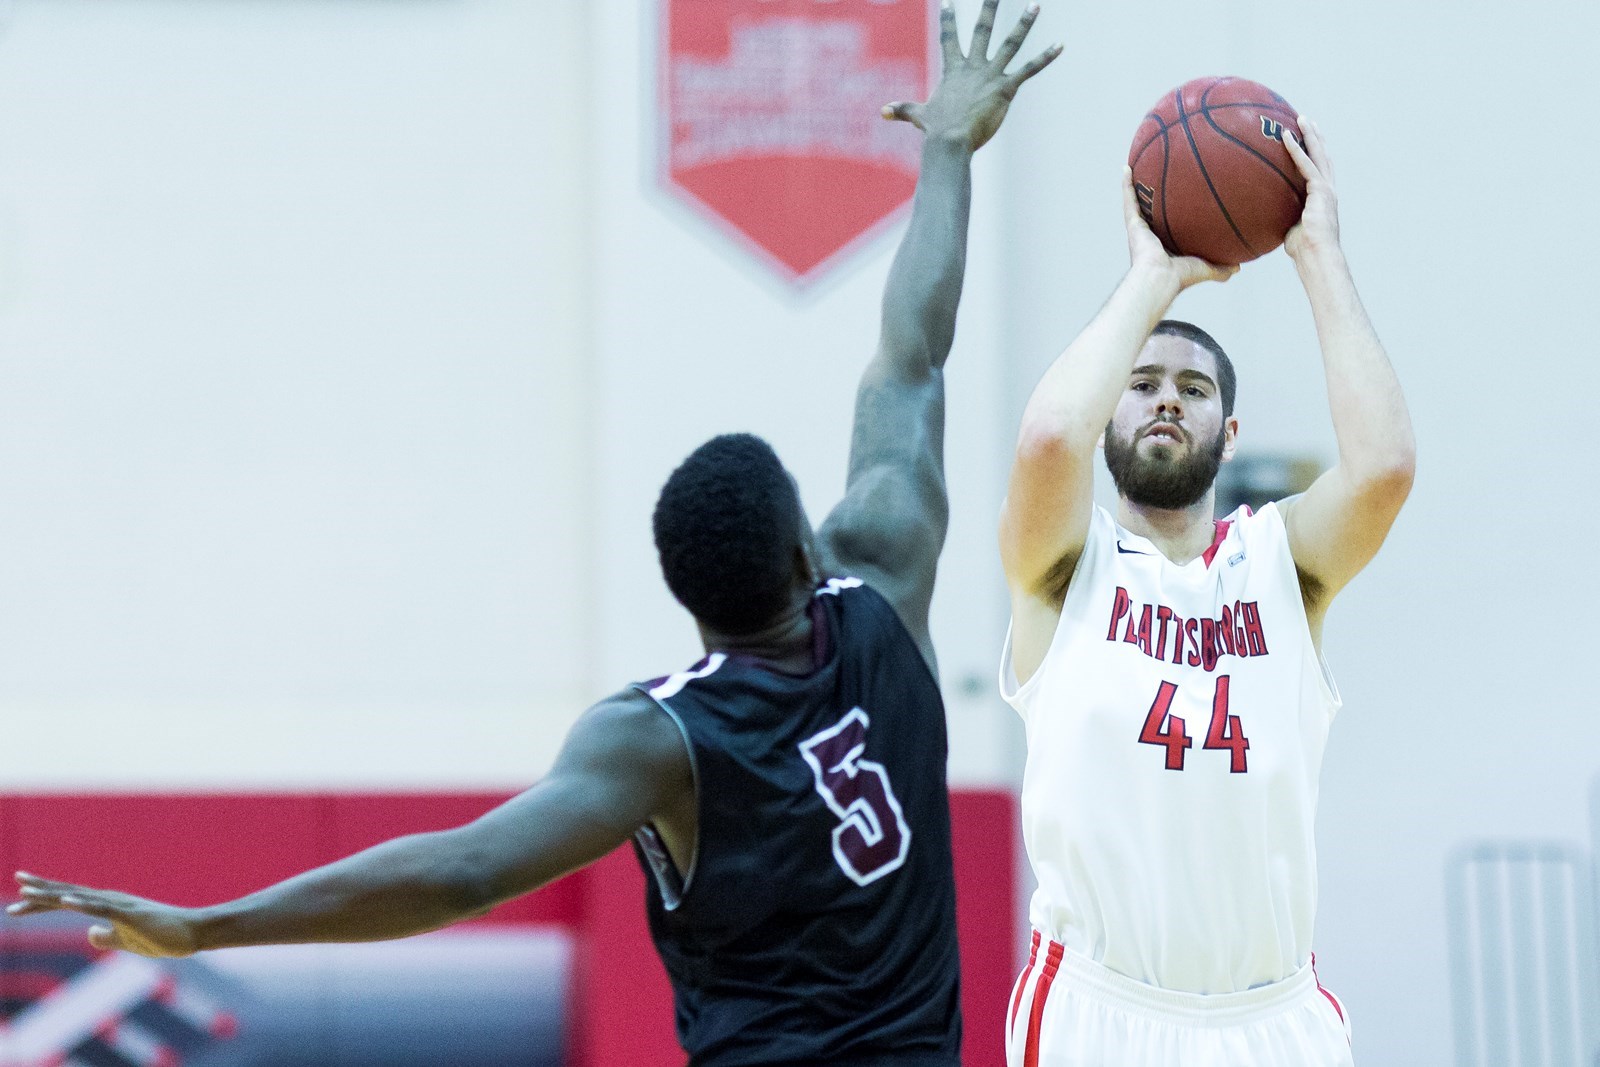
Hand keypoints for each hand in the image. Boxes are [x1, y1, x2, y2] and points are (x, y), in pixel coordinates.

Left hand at [9, 871, 201, 957]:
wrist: (193, 933)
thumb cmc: (163, 936)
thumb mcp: (126, 941)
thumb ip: (107, 937)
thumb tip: (90, 933)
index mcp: (108, 907)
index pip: (69, 901)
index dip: (43, 900)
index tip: (19, 896)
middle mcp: (109, 900)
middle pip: (68, 894)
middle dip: (40, 891)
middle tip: (17, 880)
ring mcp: (119, 905)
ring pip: (79, 898)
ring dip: (52, 895)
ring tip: (27, 890)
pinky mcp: (130, 914)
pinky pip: (102, 909)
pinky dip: (82, 904)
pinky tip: (65, 902)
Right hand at [882, 0, 1061, 151]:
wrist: (950, 140)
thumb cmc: (936, 131)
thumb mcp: (919, 116)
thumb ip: (903, 110)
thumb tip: (883, 112)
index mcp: (953, 71)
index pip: (949, 38)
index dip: (947, 19)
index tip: (947, 2)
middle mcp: (973, 67)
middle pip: (982, 30)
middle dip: (989, 8)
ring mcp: (991, 75)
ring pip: (1010, 43)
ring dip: (1024, 24)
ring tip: (1035, 6)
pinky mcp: (1006, 88)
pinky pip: (1029, 69)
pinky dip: (1046, 57)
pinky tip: (1061, 45)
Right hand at [1121, 167, 1237, 290]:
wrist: (1161, 278)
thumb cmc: (1181, 277)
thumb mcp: (1206, 268)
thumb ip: (1221, 268)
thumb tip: (1239, 266)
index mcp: (1162, 245)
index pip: (1165, 225)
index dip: (1167, 214)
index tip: (1172, 200)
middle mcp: (1148, 235)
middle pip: (1149, 210)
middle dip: (1150, 196)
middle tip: (1154, 177)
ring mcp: (1139, 229)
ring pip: (1136, 201)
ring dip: (1134, 185)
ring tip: (1135, 165)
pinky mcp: (1133, 224)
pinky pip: (1129, 199)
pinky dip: (1126, 183)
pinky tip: (1127, 167)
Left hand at [1282, 116, 1339, 260]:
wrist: (1317, 256)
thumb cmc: (1302, 250)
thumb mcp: (1289, 229)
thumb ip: (1281, 218)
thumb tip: (1262, 218)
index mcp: (1322, 198)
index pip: (1318, 169)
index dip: (1314, 153)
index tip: (1307, 139)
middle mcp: (1327, 190)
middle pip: (1323, 156)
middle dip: (1316, 137)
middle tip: (1307, 121)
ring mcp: (1326, 189)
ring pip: (1318, 154)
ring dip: (1310, 135)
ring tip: (1301, 118)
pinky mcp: (1321, 191)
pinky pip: (1306, 165)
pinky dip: (1296, 150)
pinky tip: (1286, 137)